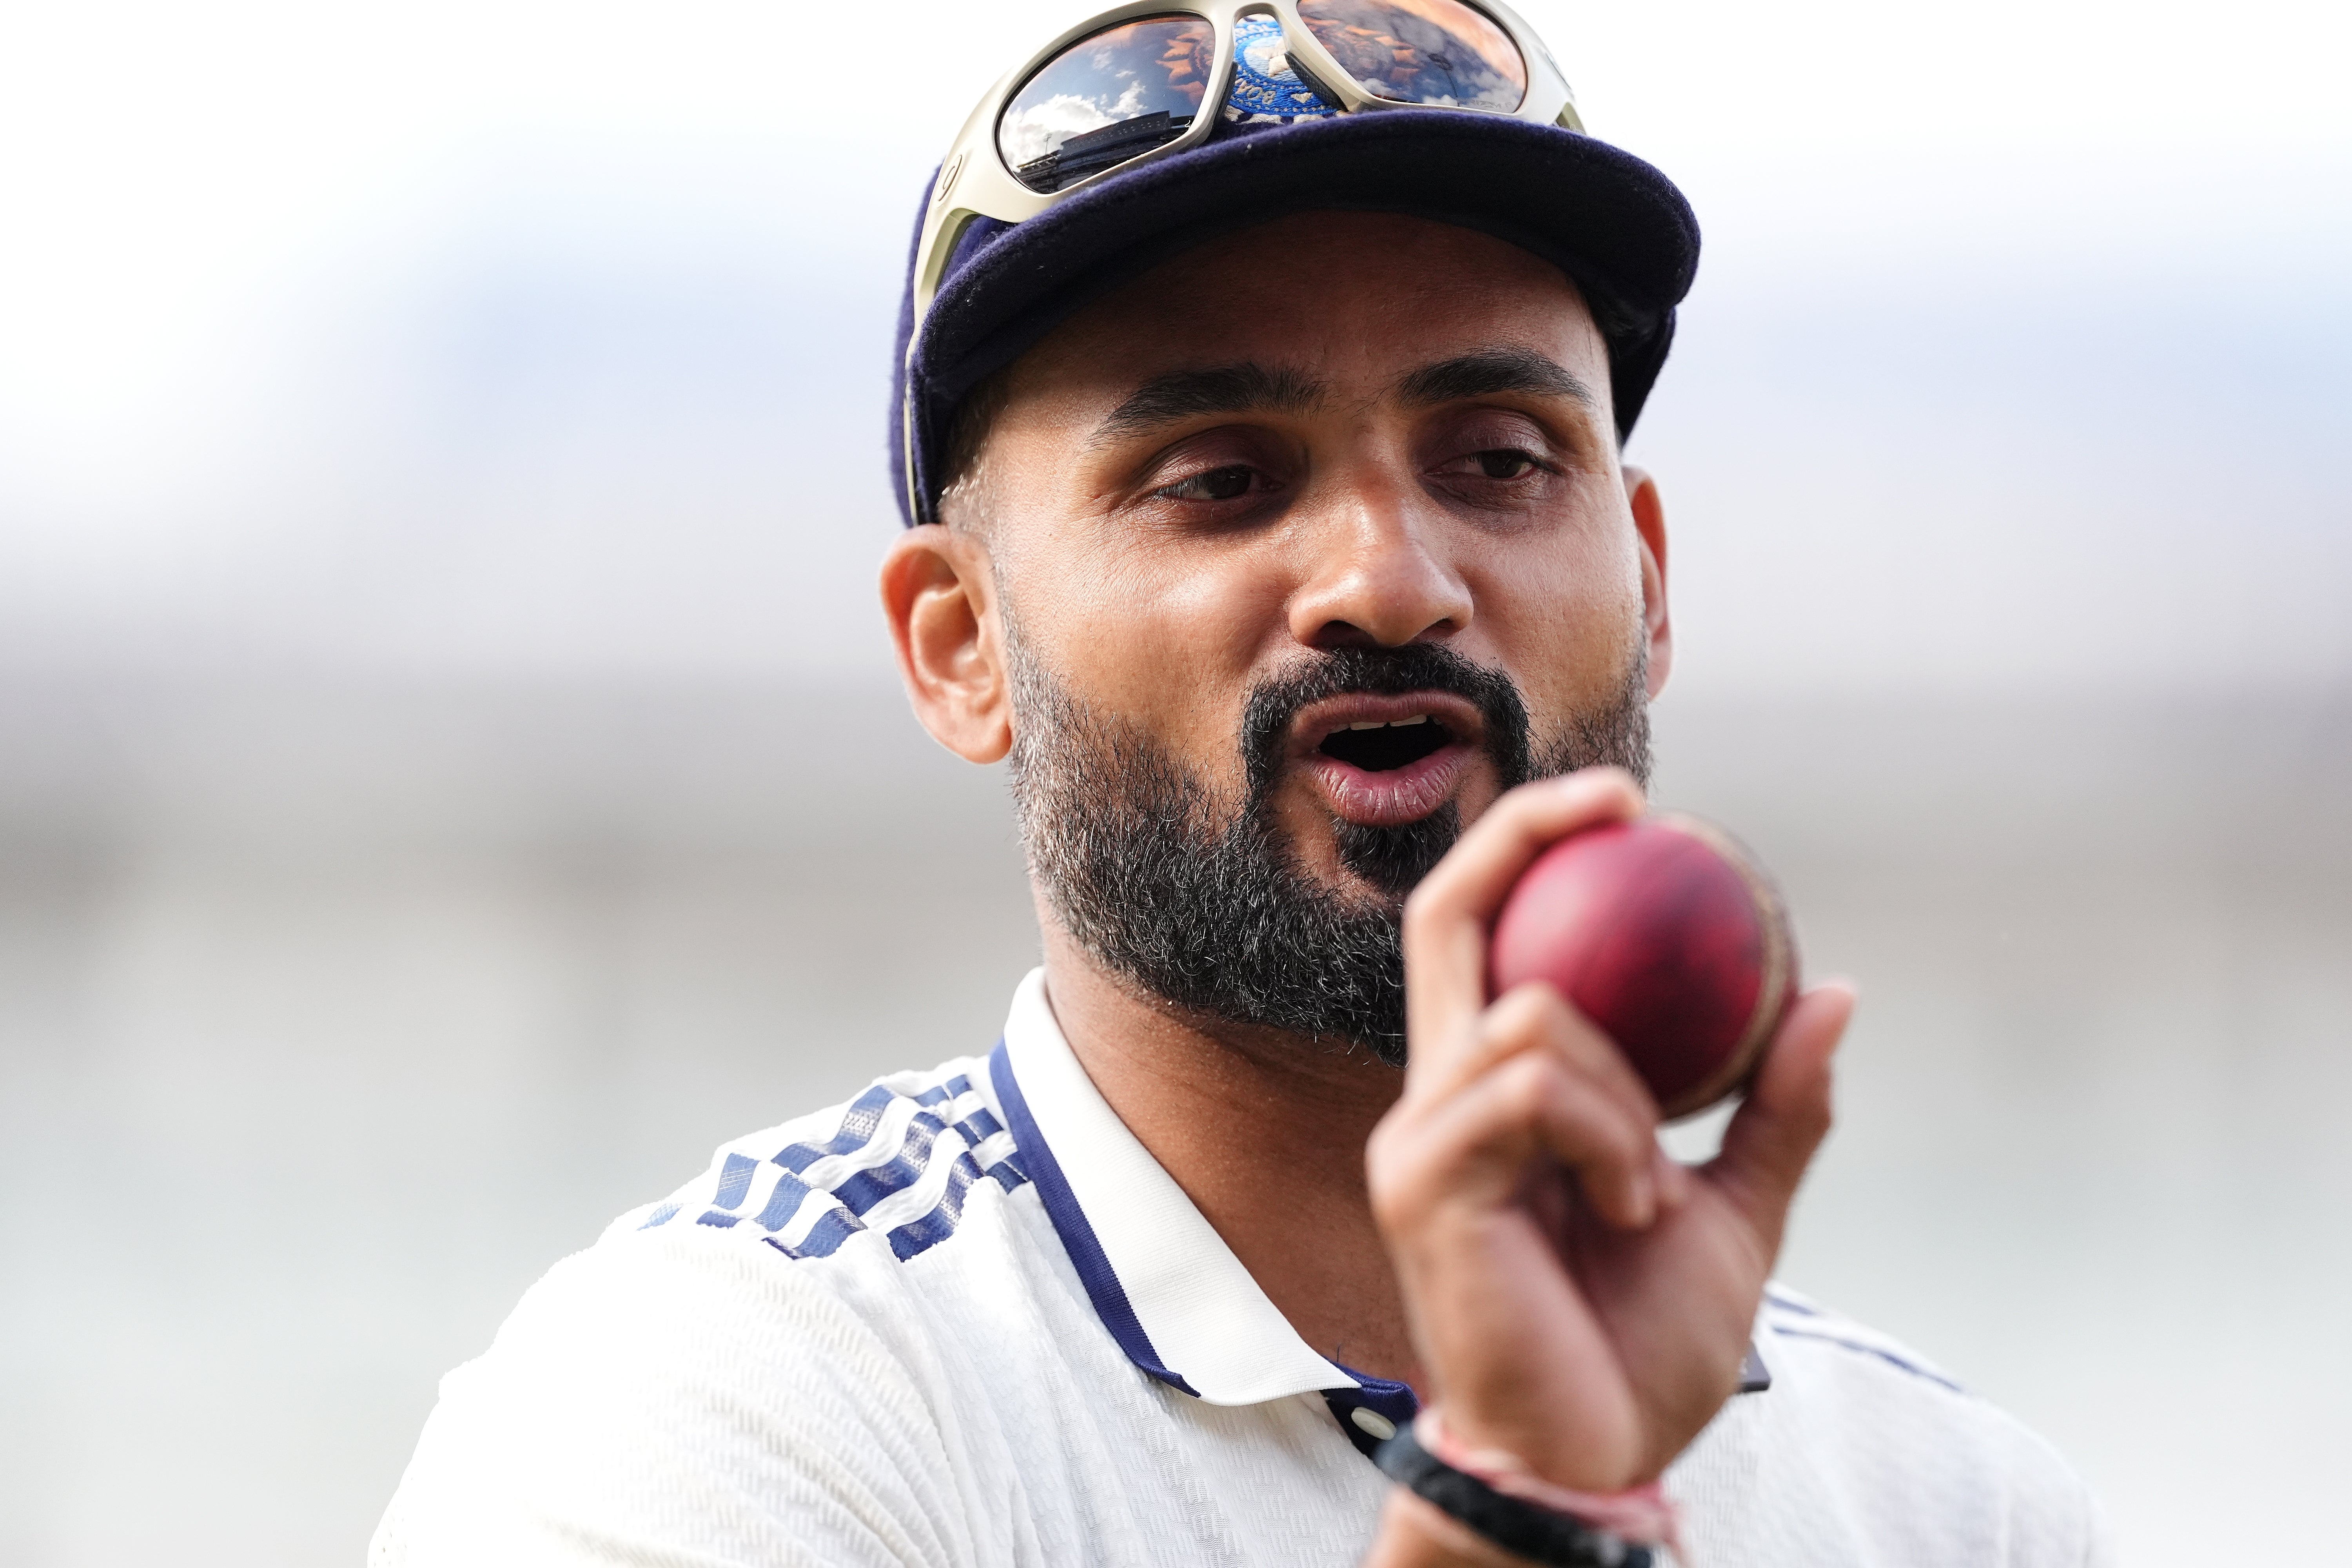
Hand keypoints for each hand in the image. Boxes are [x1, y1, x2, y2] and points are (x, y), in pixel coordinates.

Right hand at [1367, 767, 1852, 1498]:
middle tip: (1627, 805)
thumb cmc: (1640, 1345)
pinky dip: (1607, 1140)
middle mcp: (1435, 1098)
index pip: (1480, 933)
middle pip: (1448, 917)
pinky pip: (1530, 1097)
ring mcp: (1420, 1139)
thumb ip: (1773, 1110)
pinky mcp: (1422, 1186)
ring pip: (1530, 1023)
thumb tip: (1832, 994)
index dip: (1531, 846)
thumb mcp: (1734, 1208)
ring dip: (1625, 1093)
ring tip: (1649, 1186)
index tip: (1625, 803)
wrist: (1593, 1456)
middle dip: (1527, 835)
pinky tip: (1628, 1210)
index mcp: (1492, 1094)